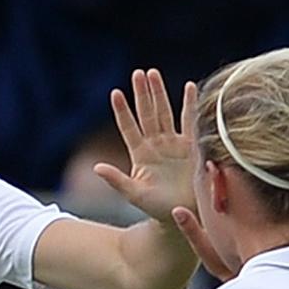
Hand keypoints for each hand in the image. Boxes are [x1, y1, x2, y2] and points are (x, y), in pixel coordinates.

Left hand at [94, 68, 198, 225]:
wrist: (183, 215)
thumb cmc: (157, 208)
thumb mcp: (134, 195)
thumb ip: (116, 180)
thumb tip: (96, 167)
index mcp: (140, 154)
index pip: (129, 127)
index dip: (122, 111)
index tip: (115, 93)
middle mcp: (156, 145)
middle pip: (147, 113)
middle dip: (143, 93)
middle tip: (138, 73)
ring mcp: (174, 144)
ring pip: (166, 113)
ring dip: (160, 93)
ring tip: (153, 74)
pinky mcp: (193, 146)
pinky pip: (191, 121)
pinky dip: (190, 104)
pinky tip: (190, 87)